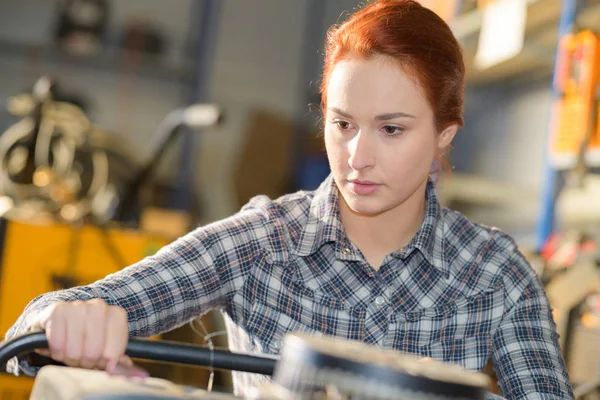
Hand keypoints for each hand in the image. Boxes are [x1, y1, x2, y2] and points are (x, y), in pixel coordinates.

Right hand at [31, 299, 147, 377]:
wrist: (61, 320)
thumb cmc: (86, 337)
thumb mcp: (106, 348)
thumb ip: (120, 361)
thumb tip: (135, 374)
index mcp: (116, 315)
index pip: (114, 352)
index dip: (105, 363)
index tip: (102, 361)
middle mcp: (99, 307)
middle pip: (94, 352)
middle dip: (86, 361)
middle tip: (84, 357)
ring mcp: (78, 306)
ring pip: (74, 350)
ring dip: (70, 357)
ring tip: (71, 350)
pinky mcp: (57, 310)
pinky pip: (57, 343)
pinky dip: (56, 351)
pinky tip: (60, 344)